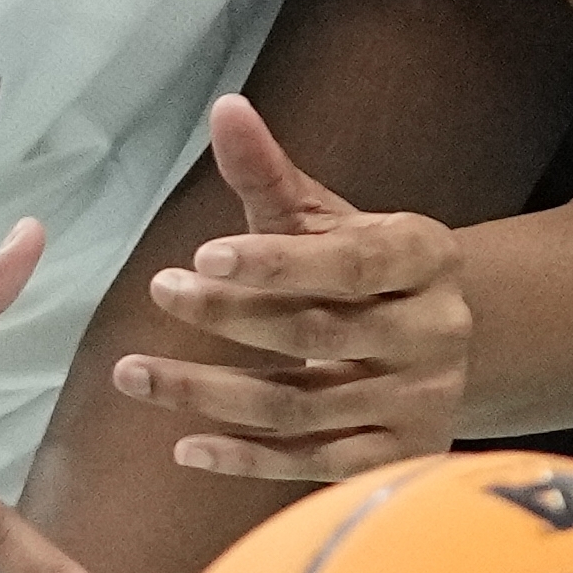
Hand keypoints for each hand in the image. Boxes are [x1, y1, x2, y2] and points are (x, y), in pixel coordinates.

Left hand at [115, 96, 473, 479]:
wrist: (439, 343)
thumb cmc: (363, 268)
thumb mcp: (326, 218)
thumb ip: (271, 173)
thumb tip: (223, 107)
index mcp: (426, 256)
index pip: (351, 264)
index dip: (277, 263)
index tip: (201, 256)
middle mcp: (436, 330)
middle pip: (319, 333)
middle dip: (229, 316)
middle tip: (158, 290)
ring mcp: (421, 400)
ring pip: (302, 406)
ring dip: (210, 394)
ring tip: (133, 374)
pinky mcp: (401, 455)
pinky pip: (315, 465)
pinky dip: (248, 460)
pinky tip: (186, 449)